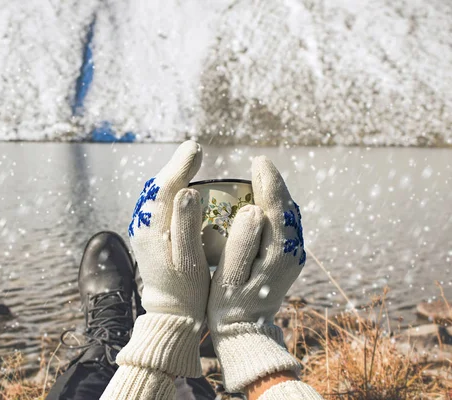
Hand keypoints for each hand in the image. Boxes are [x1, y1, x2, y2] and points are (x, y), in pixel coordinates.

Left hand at [117, 140, 209, 377]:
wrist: (170, 313)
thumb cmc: (186, 290)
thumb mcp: (189, 260)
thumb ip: (185, 224)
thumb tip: (186, 190)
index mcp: (153, 230)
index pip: (164, 188)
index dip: (180, 166)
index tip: (196, 149)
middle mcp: (142, 227)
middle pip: (157, 188)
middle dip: (175, 167)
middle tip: (193, 151)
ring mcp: (142, 231)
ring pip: (155, 195)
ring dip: (171, 178)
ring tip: (188, 163)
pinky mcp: (148, 236)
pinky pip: (157, 205)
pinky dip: (169, 192)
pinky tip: (181, 189)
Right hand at [208, 156, 304, 391]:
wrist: (247, 331)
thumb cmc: (231, 305)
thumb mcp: (232, 277)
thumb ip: (243, 243)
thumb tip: (253, 208)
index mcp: (279, 253)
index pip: (277, 207)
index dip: (268, 181)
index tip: (257, 161)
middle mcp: (292, 251)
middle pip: (287, 208)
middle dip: (274, 183)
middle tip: (258, 164)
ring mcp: (292, 255)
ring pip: (288, 216)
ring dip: (276, 194)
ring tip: (260, 177)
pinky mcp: (287, 259)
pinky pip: (284, 225)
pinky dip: (274, 208)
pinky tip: (262, 202)